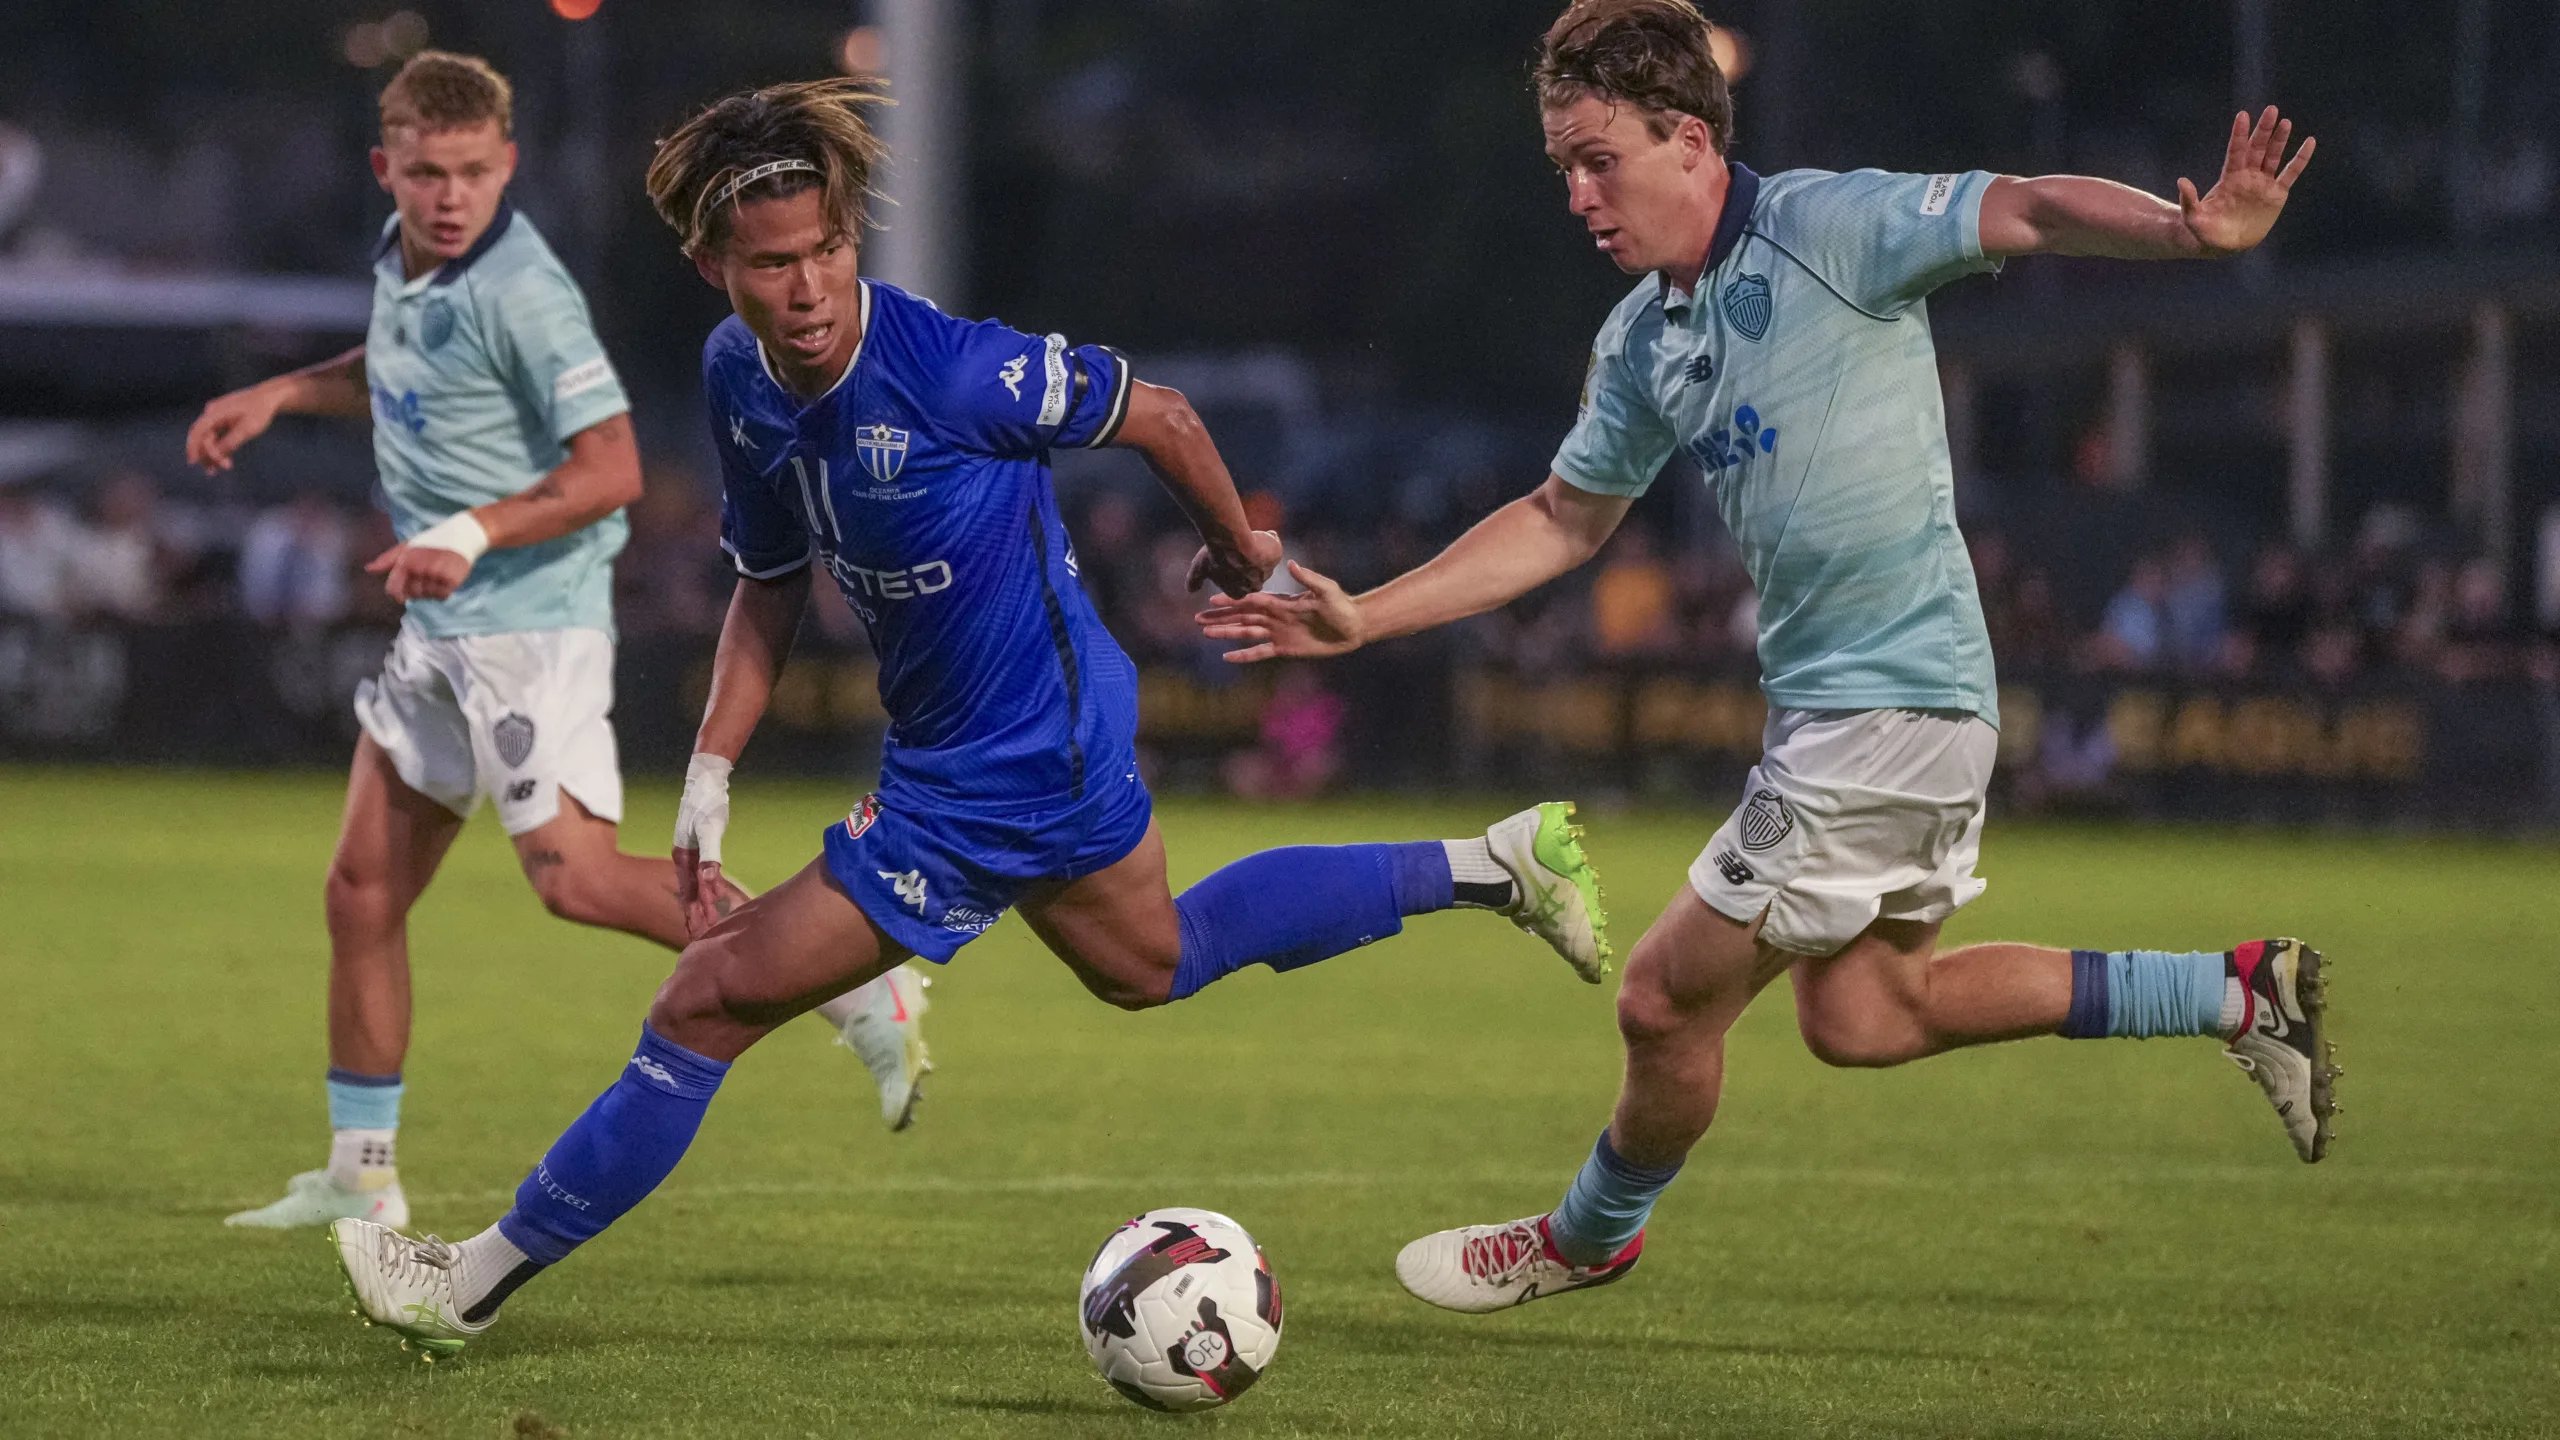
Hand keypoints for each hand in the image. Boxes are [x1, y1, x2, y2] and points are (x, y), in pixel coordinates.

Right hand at [185, 383, 283, 472]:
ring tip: (215, 471)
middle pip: (202, 436)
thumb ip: (231, 442)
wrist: (271, 397)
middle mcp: (213, 412)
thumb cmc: (260, 411)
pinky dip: (218, 448)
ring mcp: (217, 416)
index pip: (198, 431)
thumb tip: (216, 455)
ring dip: (212, 453)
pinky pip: (216, 436)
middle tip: (212, 472)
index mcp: (215, 412)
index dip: (193, 447)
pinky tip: (222, 461)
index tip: (193, 462)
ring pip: (209, 438)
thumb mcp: (248, 429)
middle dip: (206, 454)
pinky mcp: (224, 420)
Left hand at [364, 542, 472, 601]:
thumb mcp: (407, 547)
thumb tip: (368, 569)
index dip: (396, 596)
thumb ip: (387, 560)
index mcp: (405, 561)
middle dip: (419, 590)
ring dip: (433, 590)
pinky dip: (445, 591)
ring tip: (439, 574)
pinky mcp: (450, 579)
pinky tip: (447, 578)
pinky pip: (442, 596)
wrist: (461, 535)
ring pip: (428, 596)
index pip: (393, 589)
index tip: (402, 597)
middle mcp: (419, 568)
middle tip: (428, 576)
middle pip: (413, 595)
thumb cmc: (431, 541)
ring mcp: (435, 574)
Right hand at [672, 753, 737, 937]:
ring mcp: (691, 855)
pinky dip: (708, 891)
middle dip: (696, 916)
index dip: (694, 913)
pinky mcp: (700, 850)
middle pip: (690, 894)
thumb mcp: (709, 829)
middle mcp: (684, 859)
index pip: (689, 892)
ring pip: (696, 887)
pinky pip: (702, 877)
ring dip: (703, 907)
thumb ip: (709, 857)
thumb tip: (708, 881)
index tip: (699, 933)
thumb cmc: (707, 803)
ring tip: (709, 926)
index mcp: (682, 857)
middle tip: (701, 939)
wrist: (706, 782)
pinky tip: (714, 901)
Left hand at [1186, 528, 1286, 598]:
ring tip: (1251, 538)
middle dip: (1251, 561)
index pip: (1241, 583)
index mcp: (1239, 593)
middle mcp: (1256, 585)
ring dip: (1261, 549)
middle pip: (1256, 573)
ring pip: (1266, 558)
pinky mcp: (1276, 554)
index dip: (1236, 569)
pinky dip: (1269, 538)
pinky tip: (1260, 532)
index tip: (1231, 559)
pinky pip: (1274, 544)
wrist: (1232, 543)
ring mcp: (1268, 570)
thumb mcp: (1199, 568)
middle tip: (1241, 548)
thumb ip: (1194, 580)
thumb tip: (1190, 589)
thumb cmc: (1215, 556)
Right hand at [1194, 560, 1365, 662]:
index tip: (1211, 600)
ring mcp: (1278, 633)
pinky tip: (1227, 657)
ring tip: (1206, 632)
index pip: (1251, 601)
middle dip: (1220, 617)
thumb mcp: (1326, 590)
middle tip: (1197, 618)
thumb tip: (1292, 564)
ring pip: (1246, 633)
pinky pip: (1260, 652)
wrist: (1354, 627)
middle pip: (1242, 617)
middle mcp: (1275, 617)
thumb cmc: (1342, 606)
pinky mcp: (1285, 648)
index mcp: (1282, 602)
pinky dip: (1244, 655)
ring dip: (1226, 633)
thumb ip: (1308, 579)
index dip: (1231, 601)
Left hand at [2178, 107, 2313, 256]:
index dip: (2239, 134)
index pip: (2235, 151)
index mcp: (2229, 178)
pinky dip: (2301, 159)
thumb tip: (2181, 181)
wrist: (2223, 245)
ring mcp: (2263, 184)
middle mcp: (2247, 176)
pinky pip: (2291, 173)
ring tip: (2285, 122)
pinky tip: (2310, 142)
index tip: (2243, 115)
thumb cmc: (2205, 231)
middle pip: (2257, 148)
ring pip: (2274, 156)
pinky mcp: (2276, 194)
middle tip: (2271, 109)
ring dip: (2280, 140)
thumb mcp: (2194, 218)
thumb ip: (2189, 201)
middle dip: (2263, 130)